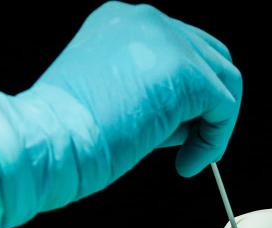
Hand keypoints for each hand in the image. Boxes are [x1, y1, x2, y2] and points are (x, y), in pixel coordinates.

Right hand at [0, 1, 241, 227]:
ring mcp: (168, 41)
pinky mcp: (186, 72)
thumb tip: (189, 114)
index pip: (180, 48)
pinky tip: (187, 164)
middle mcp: (147, 20)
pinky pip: (225, 107)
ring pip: (223, 80)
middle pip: (210, 57)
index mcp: (123, 21)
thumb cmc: (66, 132)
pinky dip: (214, 140)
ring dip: (211, 124)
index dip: (188, 93)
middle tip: (186, 144)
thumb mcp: (109, 94)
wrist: (46, 141)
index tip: (177, 131)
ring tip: (184, 155)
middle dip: (205, 104)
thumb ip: (147, 88)